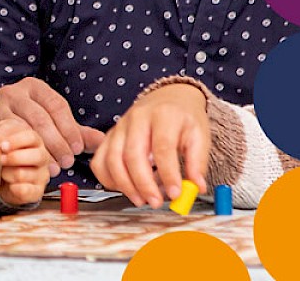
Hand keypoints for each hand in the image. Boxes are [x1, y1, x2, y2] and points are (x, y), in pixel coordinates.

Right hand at [0, 77, 104, 175]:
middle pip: (40, 117)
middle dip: (56, 142)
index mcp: (34, 86)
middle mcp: (14, 92)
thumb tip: (101, 141)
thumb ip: (75, 131)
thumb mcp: (53, 124)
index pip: (57, 105)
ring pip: (22, 129)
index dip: (69, 129)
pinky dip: (18, 152)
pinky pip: (4, 138)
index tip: (78, 149)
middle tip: (66, 162)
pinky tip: (29, 164)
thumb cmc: (28, 124)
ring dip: (38, 150)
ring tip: (51, 167)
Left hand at [0, 120, 49, 205]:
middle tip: (0, 160)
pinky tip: (7, 185)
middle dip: (16, 158)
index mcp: (24, 135)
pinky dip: (19, 190)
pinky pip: (32, 192)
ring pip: (33, 174)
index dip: (12, 141)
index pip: (28, 136)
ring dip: (13, 174)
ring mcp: (38, 172)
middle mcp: (37, 153)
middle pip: (38, 154)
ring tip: (0, 173)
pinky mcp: (34, 190)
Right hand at [89, 84, 209, 208]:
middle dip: (143, 184)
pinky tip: (125, 188)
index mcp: (163, 115)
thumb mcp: (200, 135)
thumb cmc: (183, 118)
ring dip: (124, 185)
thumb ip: (198, 162)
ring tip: (141, 199)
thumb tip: (196, 188)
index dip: (168, 173)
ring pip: (112, 159)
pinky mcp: (108, 136)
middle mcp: (136, 118)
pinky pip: (99, 161)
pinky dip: (108, 179)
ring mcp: (118, 127)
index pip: (162, 147)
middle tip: (155, 202)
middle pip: (132, 154)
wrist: (167, 98)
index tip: (176, 194)